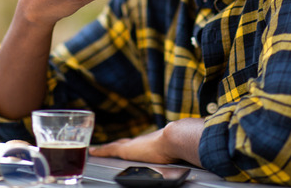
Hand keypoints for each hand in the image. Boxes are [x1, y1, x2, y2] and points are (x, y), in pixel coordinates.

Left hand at [89, 119, 203, 166]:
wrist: (178, 137)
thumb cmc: (183, 144)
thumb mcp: (183, 148)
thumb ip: (186, 147)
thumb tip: (198, 149)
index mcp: (154, 141)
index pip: (140, 142)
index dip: (134, 144)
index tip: (129, 145)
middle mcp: (142, 141)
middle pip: (126, 143)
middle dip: (117, 145)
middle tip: (107, 147)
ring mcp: (133, 144)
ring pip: (116, 146)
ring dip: (107, 148)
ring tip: (97, 150)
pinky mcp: (126, 150)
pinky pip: (109, 150)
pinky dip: (101, 151)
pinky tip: (92, 152)